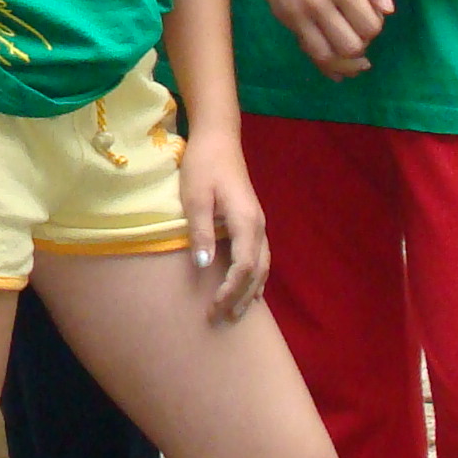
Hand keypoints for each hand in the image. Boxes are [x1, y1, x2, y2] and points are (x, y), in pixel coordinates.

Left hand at [179, 130, 269, 320]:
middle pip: (256, 272)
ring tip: (237, 313)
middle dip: (240, 297)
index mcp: (245, 221)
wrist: (218, 138)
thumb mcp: (195, 197)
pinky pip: (260, 256)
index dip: (230, 291)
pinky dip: (255, 276)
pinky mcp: (252, 220)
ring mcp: (258, 223)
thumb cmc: (203, 165)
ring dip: (250, 290)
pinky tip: (249, 289)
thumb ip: (200, 231)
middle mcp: (258, 226)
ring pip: (263, 266)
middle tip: (222, 319)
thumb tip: (205, 266)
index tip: (213, 308)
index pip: (244, 267)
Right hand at [241, 0, 395, 78]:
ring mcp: (297, 13)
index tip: (372, 16)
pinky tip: (334, 63)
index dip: (376, 27)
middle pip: (350, 47)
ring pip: (326, 56)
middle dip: (362, 44)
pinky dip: (323, 60)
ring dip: (343, 60)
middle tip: (360, 31)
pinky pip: (306, 49)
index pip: (369, 26)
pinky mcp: (282, 17)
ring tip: (352, 55)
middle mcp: (318, 4)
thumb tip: (387, 11)